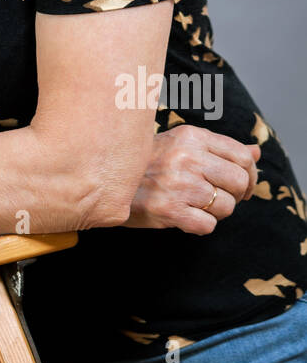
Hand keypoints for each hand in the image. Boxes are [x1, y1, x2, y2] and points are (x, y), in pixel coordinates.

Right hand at [124, 123, 260, 232]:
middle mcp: (187, 157)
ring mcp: (179, 184)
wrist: (106, 179)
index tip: (240, 185)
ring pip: (226, 206)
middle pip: (239, 181)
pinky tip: (184, 216)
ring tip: (195, 205)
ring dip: (215, 212)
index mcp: (191, 136)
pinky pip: (208, 226)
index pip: (242, 156)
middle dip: (235, 195)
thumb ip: (219, 148)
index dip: (249, 174)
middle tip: (220, 198)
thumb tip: (256, 152)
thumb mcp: (181, 144)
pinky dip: (200, 225)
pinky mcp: (170, 210)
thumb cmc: (147, 163)